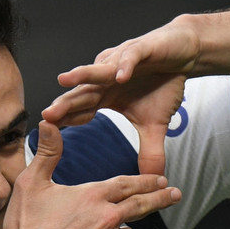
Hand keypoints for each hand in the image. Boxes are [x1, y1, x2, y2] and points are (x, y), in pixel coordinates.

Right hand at [0, 121, 180, 228]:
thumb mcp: (31, 184)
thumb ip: (47, 153)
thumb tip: (48, 123)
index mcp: (92, 196)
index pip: (127, 183)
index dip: (145, 180)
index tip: (161, 179)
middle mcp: (108, 217)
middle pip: (142, 205)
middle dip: (161, 198)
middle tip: (175, 194)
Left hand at [42, 18, 201, 175]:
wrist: (182, 53)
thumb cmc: (162, 85)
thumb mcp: (155, 125)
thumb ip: (150, 151)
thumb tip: (152, 179)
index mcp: (105, 96)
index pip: (81, 111)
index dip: (66, 120)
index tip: (48, 134)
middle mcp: (107, 78)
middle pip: (82, 92)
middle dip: (65, 103)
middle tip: (47, 115)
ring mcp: (121, 62)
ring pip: (99, 70)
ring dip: (83, 75)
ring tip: (64, 80)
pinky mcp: (141, 49)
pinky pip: (130, 57)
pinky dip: (125, 65)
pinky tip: (120, 76)